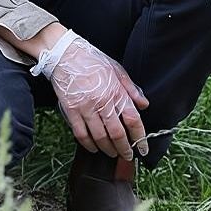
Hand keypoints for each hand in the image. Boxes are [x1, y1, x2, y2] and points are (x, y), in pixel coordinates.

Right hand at [44, 31, 149, 159]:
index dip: (139, 137)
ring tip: (113, 154)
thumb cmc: (93, 61)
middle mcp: (103, 102)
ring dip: (108, 149)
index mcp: (116, 92)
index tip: (142, 148)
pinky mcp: (71, 111)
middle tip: (128, 156)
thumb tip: (144, 105)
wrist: (66, 54)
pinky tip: (94, 149)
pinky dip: (89, 145)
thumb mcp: (118, 70)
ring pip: (99, 137)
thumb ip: (131, 89)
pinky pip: (81, 134)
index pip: (133, 120)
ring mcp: (86, 108)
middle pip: (117, 133)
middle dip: (124, 149)